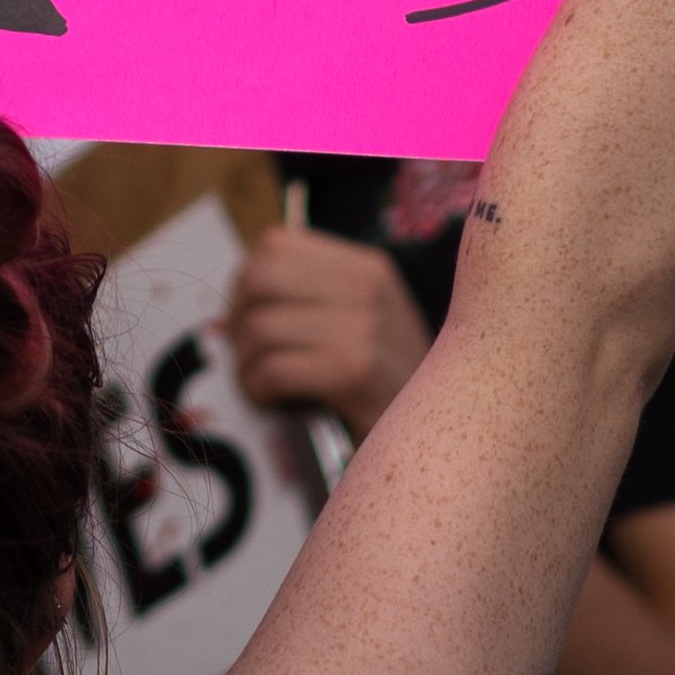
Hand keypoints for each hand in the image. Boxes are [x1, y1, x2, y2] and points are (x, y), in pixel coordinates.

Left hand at [225, 224, 430, 438]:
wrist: (446, 430)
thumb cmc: (392, 385)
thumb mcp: (364, 323)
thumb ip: (311, 302)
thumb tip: (228, 311)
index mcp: (366, 266)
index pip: (275, 244)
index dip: (243, 281)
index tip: (243, 317)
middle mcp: (366, 286)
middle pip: (259, 278)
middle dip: (236, 319)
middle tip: (244, 354)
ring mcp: (363, 326)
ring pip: (260, 326)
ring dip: (245, 364)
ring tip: (257, 386)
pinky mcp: (354, 371)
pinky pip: (273, 368)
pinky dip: (257, 389)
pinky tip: (271, 402)